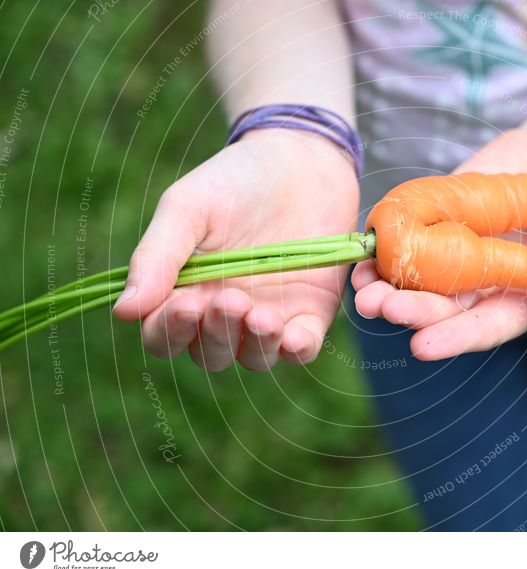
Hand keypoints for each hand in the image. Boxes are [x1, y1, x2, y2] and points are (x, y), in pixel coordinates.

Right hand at [113, 129, 358, 370]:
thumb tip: (124, 311)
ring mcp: (267, 317)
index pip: (164, 335)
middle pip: (210, 354)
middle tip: (230, 299)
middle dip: (216, 334)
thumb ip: (157, 257)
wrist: (299, 159)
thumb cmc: (235, 182)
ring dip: (254, 345)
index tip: (187, 303)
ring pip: (253, 358)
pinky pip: (301, 349)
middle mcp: (223, 315)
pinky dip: (296, 350)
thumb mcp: (188, 209)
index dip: (171, 330)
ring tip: (262, 315)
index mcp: (184, 292)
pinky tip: (292, 336)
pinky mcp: (309, 313)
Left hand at [352, 128, 526, 359]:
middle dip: (409, 310)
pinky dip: (382, 251)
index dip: (453, 338)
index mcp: (516, 301)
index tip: (420, 346)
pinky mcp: (436, 226)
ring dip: (384, 287)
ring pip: (414, 281)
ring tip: (361, 288)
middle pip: (440, 308)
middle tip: (380, 307)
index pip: (483, 327)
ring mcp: (454, 257)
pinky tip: (361, 255)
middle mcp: (480, 287)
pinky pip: (406, 242)